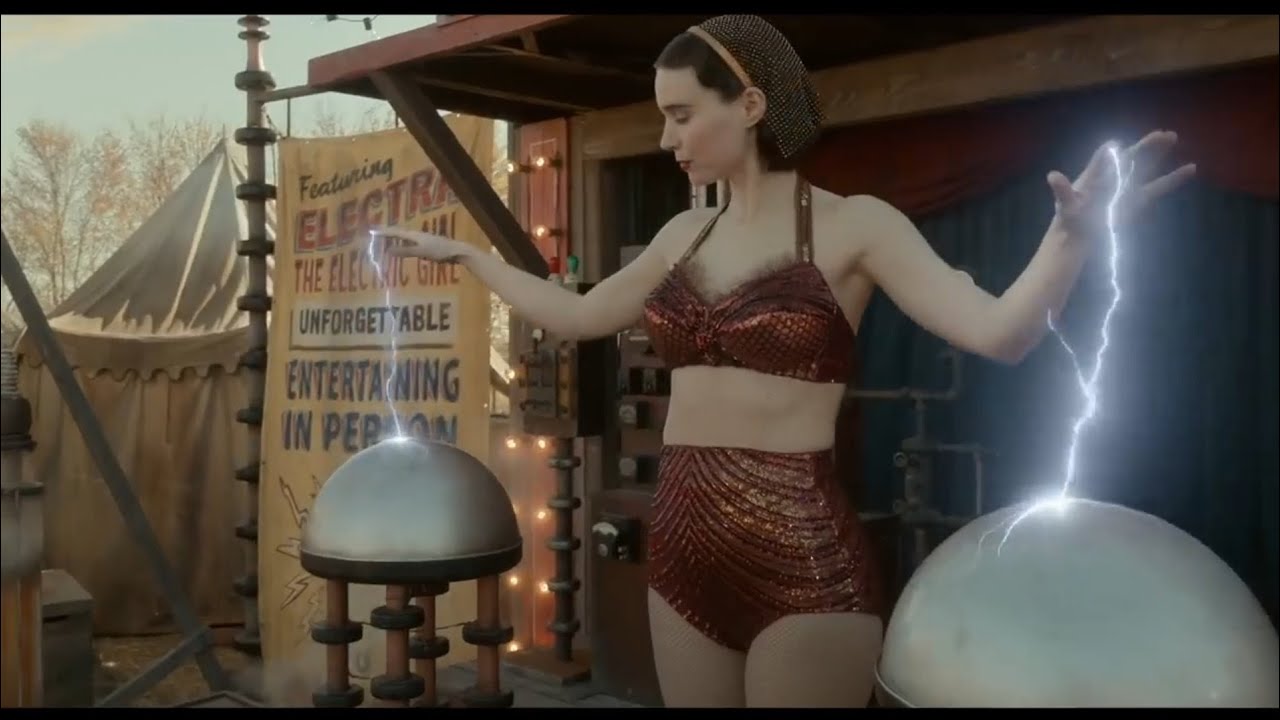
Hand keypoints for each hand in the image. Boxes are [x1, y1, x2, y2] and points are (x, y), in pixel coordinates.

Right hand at [372, 227, 469, 262]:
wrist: (458, 251)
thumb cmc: (440, 251)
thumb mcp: (422, 252)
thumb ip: (406, 251)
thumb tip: (388, 250)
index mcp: (414, 235)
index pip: (395, 232)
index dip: (383, 232)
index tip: (371, 231)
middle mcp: (417, 234)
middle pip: (399, 232)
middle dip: (387, 232)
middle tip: (375, 232)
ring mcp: (423, 239)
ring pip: (405, 236)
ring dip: (395, 236)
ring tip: (386, 237)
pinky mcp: (428, 244)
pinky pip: (411, 242)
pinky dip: (403, 243)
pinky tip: (404, 246)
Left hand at [1048, 130, 1196, 240]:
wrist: (1078, 236)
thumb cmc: (1069, 217)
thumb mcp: (1066, 204)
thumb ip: (1062, 190)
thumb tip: (1052, 176)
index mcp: (1095, 174)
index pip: (1105, 157)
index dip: (1111, 152)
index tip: (1116, 145)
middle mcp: (1113, 176)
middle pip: (1131, 156)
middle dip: (1146, 145)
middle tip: (1163, 133)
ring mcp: (1127, 187)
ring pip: (1146, 166)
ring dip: (1158, 152)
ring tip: (1173, 136)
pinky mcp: (1138, 199)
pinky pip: (1159, 187)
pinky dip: (1174, 178)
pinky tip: (1191, 168)